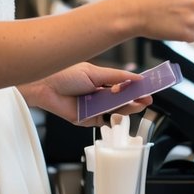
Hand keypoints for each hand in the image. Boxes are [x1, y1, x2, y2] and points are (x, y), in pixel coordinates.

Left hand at [18, 62, 151, 126]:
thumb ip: (117, 76)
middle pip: (123, 100)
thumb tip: (137, 78)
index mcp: (102, 81)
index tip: (148, 88)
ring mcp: (94, 108)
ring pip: (116, 111)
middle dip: (135, 100)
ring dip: (127, 108)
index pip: (124, 85)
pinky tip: (119, 114)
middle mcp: (99, 94)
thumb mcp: (95, 72)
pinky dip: (112, 119)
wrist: (44, 86)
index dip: (136, 88)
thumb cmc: (64, 74)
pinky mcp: (87, 120)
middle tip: (147, 99)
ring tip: (137, 104)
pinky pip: (103, 121)